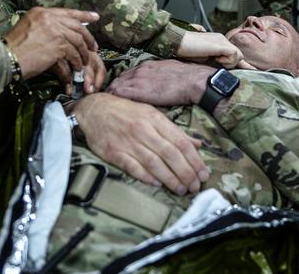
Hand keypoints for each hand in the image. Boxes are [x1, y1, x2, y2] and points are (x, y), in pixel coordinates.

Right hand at [3, 7, 103, 90]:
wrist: (6, 58)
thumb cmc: (13, 48)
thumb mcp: (26, 28)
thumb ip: (43, 26)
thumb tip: (59, 31)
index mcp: (41, 12)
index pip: (67, 12)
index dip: (83, 15)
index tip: (95, 17)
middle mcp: (49, 18)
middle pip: (76, 26)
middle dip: (88, 38)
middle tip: (93, 47)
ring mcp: (55, 31)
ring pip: (77, 41)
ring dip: (83, 53)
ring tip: (84, 62)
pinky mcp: (58, 46)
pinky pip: (74, 54)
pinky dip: (77, 62)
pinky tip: (77, 68)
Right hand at [70, 93, 209, 194]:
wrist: (94, 109)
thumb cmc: (126, 112)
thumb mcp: (152, 113)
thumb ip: (174, 130)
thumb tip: (197, 144)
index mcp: (155, 119)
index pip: (180, 142)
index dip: (194, 160)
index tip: (203, 173)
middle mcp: (143, 130)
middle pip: (170, 154)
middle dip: (186, 172)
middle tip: (195, 186)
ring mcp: (128, 142)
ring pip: (154, 163)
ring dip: (170, 179)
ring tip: (181, 189)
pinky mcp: (114, 153)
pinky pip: (133, 167)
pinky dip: (146, 177)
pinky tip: (158, 184)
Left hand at [107, 59, 213, 105]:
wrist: (192, 81)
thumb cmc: (187, 77)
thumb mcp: (170, 69)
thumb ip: (160, 74)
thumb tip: (159, 80)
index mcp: (147, 66)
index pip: (127, 74)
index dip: (122, 83)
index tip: (119, 92)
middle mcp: (139, 71)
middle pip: (119, 79)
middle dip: (113, 89)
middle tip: (109, 100)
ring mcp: (137, 80)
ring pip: (115, 86)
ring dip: (111, 95)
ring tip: (107, 105)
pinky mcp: (138, 91)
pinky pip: (118, 94)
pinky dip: (113, 99)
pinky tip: (110, 107)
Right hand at [175, 32, 243, 67]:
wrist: (178, 43)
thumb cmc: (186, 51)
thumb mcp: (203, 58)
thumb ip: (215, 61)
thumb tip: (221, 68)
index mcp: (218, 41)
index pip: (234, 54)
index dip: (242, 63)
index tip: (252, 70)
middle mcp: (222, 39)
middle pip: (238, 56)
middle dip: (230, 63)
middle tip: (215, 61)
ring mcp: (223, 40)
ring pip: (237, 57)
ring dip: (226, 62)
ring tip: (212, 58)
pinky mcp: (222, 45)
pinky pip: (233, 56)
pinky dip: (225, 60)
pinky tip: (213, 57)